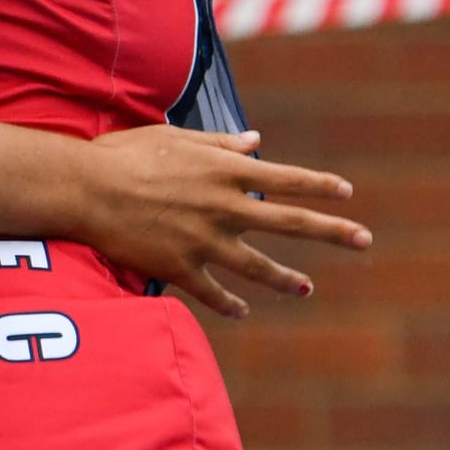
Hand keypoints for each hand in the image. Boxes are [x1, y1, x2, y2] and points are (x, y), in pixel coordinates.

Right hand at [71, 126, 370, 319]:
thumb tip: (256, 141)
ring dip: (287, 279)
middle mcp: (224, 206)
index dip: (321, 186)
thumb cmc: (126, 154)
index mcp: (226, 170)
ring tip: (306, 288)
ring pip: (259, 266)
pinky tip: (243, 311)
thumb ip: (221, 143)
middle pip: (291, 222)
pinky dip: (230, 304)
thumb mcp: (176, 138)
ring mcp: (205, 241)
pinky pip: (214, 293)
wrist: (84, 189)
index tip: (347, 193)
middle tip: (365, 240)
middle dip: (333, 231)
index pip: (288, 178)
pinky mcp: (180, 268)